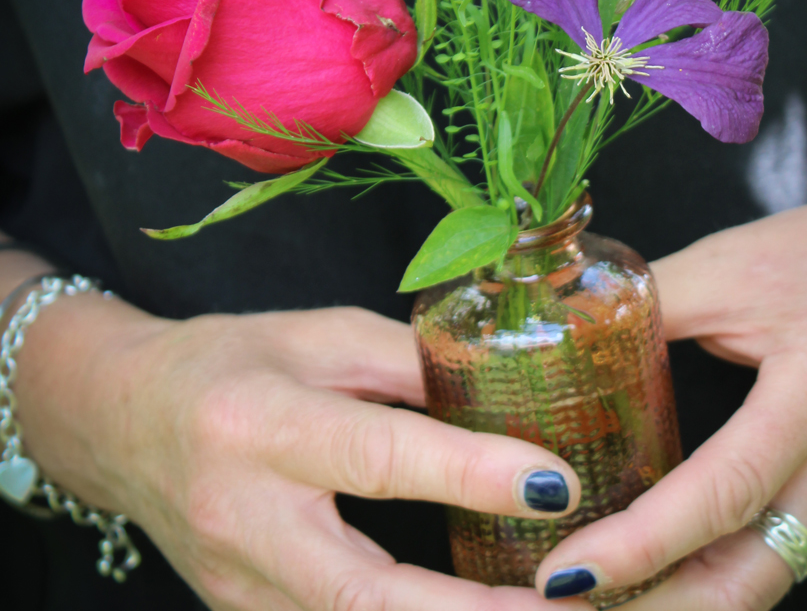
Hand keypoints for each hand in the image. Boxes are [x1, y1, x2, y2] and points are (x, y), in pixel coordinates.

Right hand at [15, 299, 590, 610]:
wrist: (123, 418)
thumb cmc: (229, 360)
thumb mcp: (319, 336)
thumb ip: (408, 362)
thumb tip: (503, 391)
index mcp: (260, 425)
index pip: (379, 458)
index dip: (471, 473)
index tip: (556, 485)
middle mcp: (243, 519)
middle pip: (365, 592)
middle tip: (570, 607)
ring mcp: (239, 584)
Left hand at [533, 190, 806, 608]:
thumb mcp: (730, 266)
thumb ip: (649, 302)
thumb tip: (565, 330)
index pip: (723, 493)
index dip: (641, 546)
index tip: (565, 574)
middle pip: (746, 579)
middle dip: (650, 610)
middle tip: (561, 603)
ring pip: (762, 580)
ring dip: (677, 598)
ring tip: (594, 590)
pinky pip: (781, 559)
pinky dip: (715, 570)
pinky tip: (658, 558)